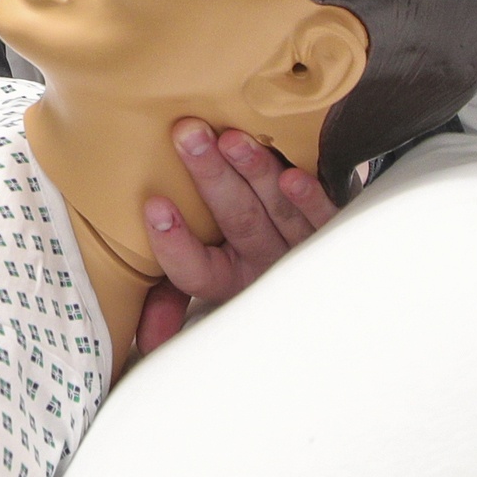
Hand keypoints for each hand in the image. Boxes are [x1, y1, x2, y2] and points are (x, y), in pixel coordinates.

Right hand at [134, 122, 338, 355]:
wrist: (314, 261)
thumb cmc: (240, 258)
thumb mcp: (204, 282)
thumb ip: (169, 299)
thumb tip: (146, 340)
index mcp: (227, 281)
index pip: (195, 272)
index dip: (175, 243)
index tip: (155, 205)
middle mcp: (263, 264)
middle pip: (238, 224)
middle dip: (212, 179)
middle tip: (188, 137)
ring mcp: (298, 245)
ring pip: (276, 211)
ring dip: (254, 173)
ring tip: (231, 139)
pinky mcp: (330, 227)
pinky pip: (322, 215)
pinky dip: (309, 198)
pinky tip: (291, 174)